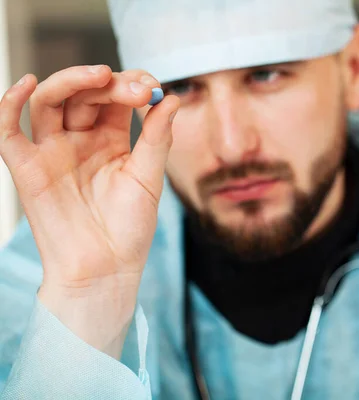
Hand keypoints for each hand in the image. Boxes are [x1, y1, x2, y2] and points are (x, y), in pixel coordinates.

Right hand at [0, 66, 179, 357]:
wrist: (105, 269)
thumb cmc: (130, 228)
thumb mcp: (148, 179)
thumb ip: (157, 138)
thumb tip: (173, 98)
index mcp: (112, 139)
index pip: (115, 98)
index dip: (131, 86)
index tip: (153, 88)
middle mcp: (80, 139)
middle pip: (85, 94)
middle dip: (110, 84)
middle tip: (135, 88)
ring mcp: (52, 150)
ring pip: (50, 101)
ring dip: (71, 81)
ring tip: (100, 75)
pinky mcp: (26, 167)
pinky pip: (9, 130)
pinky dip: (11, 103)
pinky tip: (26, 82)